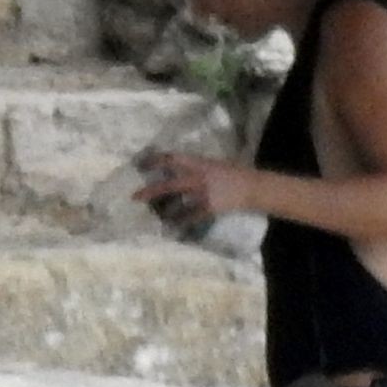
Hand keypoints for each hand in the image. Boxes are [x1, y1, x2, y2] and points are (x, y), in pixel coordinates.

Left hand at [133, 152, 256, 219]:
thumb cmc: (233, 172)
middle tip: (135, 197)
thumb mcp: (212, 163)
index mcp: (198, 163)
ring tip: (154, 214)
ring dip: (163, 210)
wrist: (251, 187)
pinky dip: (180, 222)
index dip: (154, 161)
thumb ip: (195, 166)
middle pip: (169, 185)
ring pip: (177, 204)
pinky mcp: (209, 208)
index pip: (171, 159)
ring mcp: (202, 194)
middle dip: (150, 191)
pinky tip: (172, 226)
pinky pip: (190, 217)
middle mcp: (197, 178)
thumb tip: (177, 168)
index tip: (141, 164)